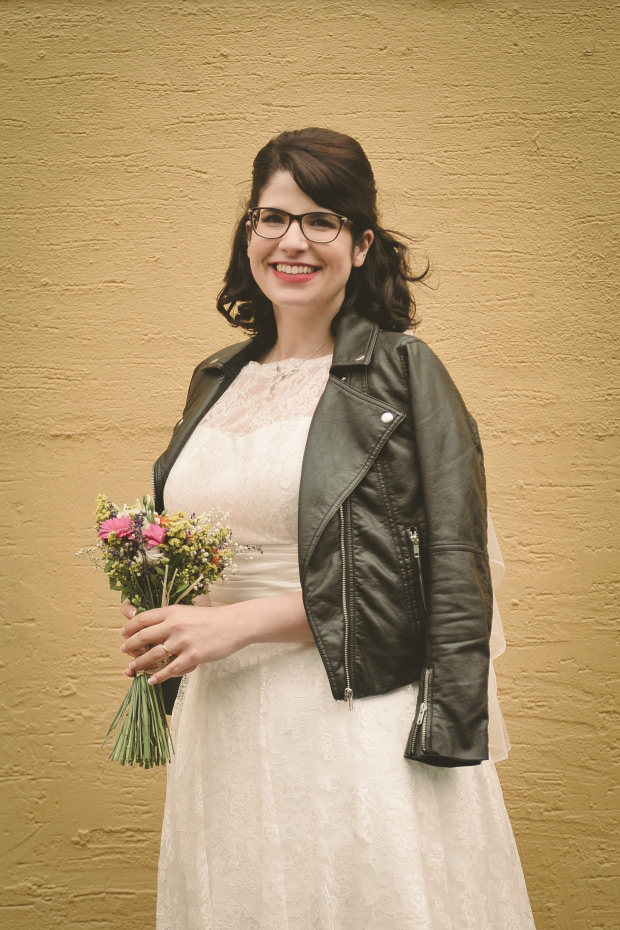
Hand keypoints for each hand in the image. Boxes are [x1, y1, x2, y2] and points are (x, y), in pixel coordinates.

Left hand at [119, 595, 245, 684]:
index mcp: (173, 612)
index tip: (123, 633)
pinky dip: (158, 677)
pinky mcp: (192, 657)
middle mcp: (175, 625)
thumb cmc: (212, 618)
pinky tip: (151, 680)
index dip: (130, 627)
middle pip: (143, 637)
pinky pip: (170, 670)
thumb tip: (152, 627)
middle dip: (130, 646)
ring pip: (153, 655)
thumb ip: (171, 618)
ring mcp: (183, 642)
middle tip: (124, 650)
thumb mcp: (188, 612)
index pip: (143, 618)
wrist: (235, 624)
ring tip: (132, 668)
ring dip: (139, 663)